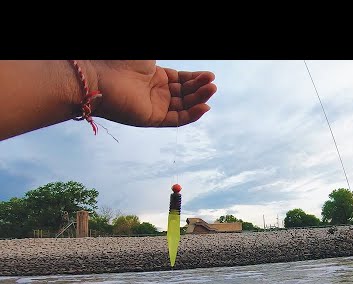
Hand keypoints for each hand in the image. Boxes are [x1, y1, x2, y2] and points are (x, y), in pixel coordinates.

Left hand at [91, 61, 216, 127]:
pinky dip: (192, 115)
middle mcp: (156, 92)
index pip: (182, 80)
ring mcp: (155, 106)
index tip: (209, 75)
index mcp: (155, 76)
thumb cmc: (119, 61)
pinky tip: (204, 107)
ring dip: (199, 99)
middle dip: (200, 87)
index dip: (196, 78)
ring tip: (211, 90)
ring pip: (184, 106)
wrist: (99, 76)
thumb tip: (180, 55)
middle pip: (185, 93)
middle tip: (212, 83)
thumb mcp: (149, 55)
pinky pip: (177, 119)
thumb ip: (163, 56)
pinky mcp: (153, 119)